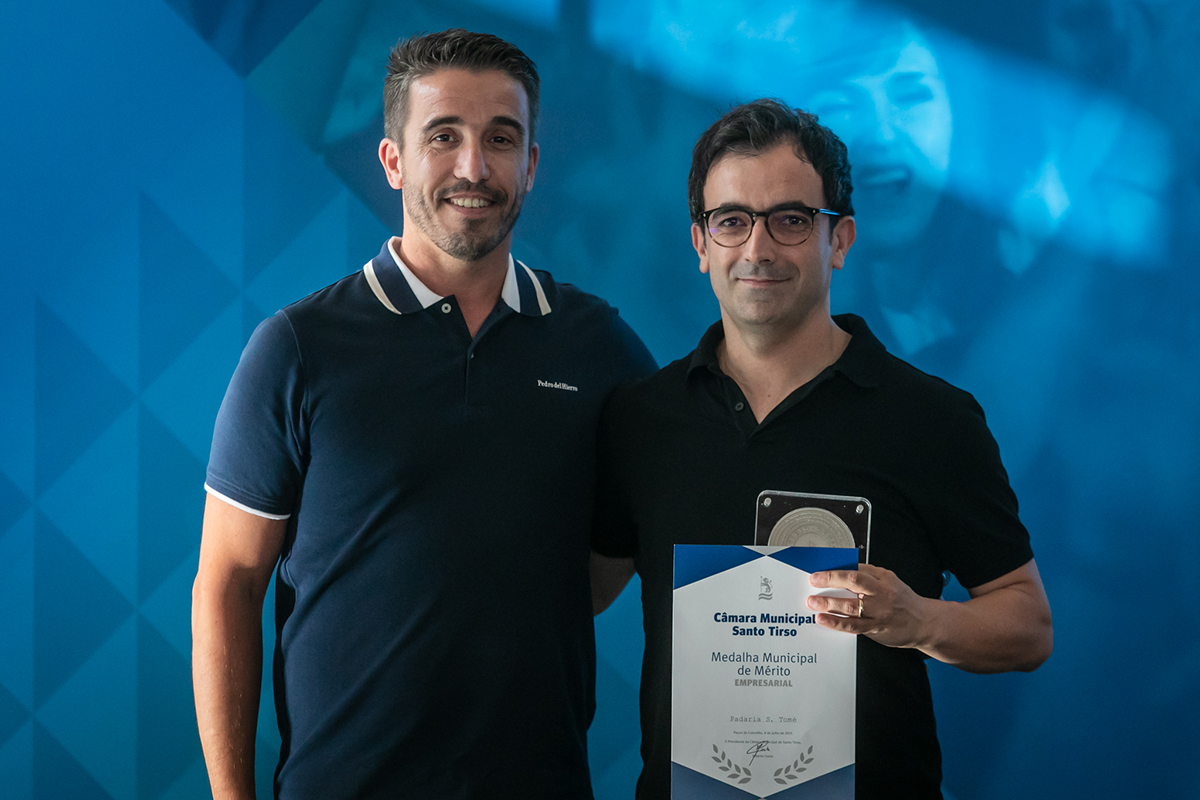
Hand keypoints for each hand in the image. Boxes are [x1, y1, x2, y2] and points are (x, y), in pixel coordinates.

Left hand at [806, 563, 932, 649]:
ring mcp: (879, 612)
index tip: (819, 570)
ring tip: (813, 602)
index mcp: (884, 578)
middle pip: (854, 582)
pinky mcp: (876, 628)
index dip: (836, 569)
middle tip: (813, 580)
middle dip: (830, 580)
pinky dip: (836, 622)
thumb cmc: (904, 602)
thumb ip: (868, 576)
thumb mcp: (890, 582)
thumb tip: (842, 570)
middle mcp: (882, 593)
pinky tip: (823, 619)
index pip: (857, 569)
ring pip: (851, 605)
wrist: (925, 624)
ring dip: (828, 603)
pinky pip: (853, 625)